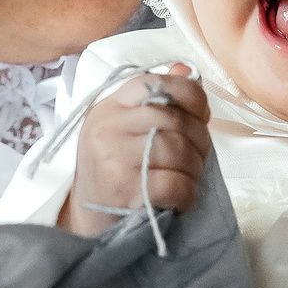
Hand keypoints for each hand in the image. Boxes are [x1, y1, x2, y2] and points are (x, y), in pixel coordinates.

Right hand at [61, 64, 211, 235]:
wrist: (87, 218)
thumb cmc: (114, 171)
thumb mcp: (127, 129)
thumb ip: (157, 99)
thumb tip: (186, 69)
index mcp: (111, 106)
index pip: (157, 82)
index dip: (191, 96)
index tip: (200, 116)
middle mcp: (109, 125)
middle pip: (175, 120)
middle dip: (199, 141)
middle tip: (195, 159)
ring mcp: (114, 157)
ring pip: (179, 150)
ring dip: (194, 170)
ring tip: (186, 179)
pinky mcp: (123, 189)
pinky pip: (174, 183)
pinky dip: (187, 194)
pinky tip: (181, 198)